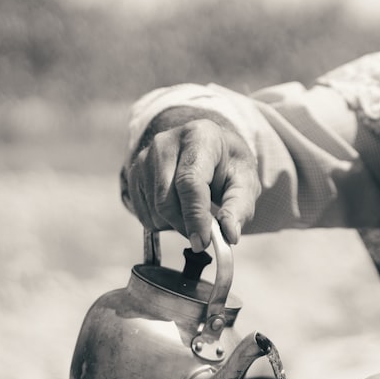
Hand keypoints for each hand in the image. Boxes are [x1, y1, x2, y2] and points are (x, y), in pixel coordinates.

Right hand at [125, 113, 260, 250]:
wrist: (210, 150)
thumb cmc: (229, 165)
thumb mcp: (245, 181)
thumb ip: (239, 206)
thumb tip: (230, 234)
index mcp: (199, 136)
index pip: (189, 182)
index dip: (195, 216)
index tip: (203, 241)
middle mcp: (166, 142)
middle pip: (167, 200)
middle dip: (186, 226)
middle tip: (205, 235)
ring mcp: (145, 157)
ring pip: (154, 210)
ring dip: (176, 225)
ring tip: (196, 213)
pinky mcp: (134, 174)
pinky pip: (143, 213)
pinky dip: (163, 223)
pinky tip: (180, 210)